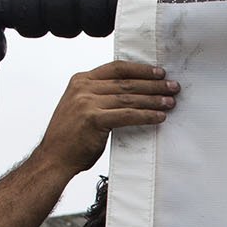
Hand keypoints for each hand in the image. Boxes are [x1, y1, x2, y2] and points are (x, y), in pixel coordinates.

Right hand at [35, 60, 179, 174]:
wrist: (54, 157)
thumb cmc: (70, 137)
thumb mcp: (81, 107)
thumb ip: (99, 97)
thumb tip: (129, 95)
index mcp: (80, 80)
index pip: (116, 69)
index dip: (140, 70)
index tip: (158, 73)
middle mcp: (83, 87)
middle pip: (126, 82)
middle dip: (153, 84)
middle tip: (173, 87)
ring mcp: (87, 102)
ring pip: (128, 98)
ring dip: (153, 100)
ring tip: (170, 102)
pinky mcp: (93, 119)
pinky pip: (127, 115)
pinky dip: (146, 115)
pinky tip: (159, 117)